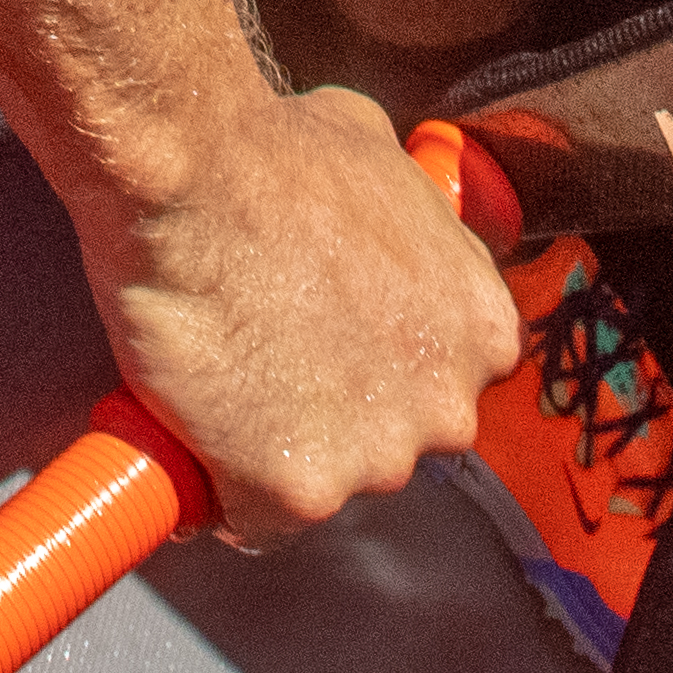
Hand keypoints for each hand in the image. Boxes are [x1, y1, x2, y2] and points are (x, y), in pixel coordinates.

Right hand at [78, 76, 520, 545]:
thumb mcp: (379, 156)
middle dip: (339, 414)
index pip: (445, 381)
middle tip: (272, 364)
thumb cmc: (272, 154)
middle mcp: (449, 406)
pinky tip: (198, 431)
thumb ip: (408, 215)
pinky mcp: (299, 493)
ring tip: (227, 386)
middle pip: (393, 441)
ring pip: (328, 483)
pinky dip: (225, 487)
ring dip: (281, 451)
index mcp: (482, 331)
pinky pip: (258, 518)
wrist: (189, 173)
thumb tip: (384, 207)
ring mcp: (377, 457)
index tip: (338, 353)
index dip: (384, 368)